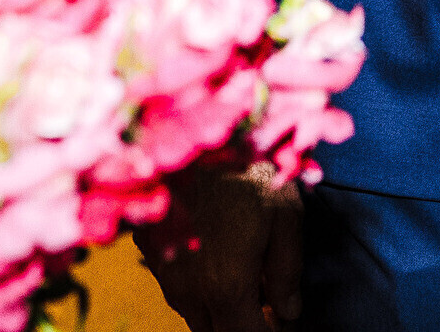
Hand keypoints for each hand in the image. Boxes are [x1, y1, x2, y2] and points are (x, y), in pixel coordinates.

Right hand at [134, 161, 303, 330]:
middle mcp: (190, 289)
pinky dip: (197, 284)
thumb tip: (290, 309)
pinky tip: (215, 255)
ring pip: (193, 313)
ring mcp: (165, 272)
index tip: (282, 325)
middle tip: (265, 304)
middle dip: (242, 325)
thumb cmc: (245, 165)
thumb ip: (287, 272)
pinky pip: (175, 285)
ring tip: (243, 275)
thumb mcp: (285, 216)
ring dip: (218, 308)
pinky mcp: (150, 250)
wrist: (193, 127)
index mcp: (228, 287)